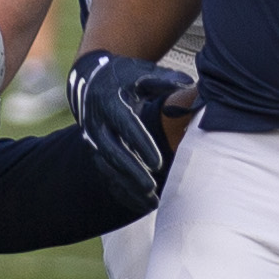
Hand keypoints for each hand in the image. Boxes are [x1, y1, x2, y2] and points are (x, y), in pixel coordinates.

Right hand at [64, 49, 197, 201]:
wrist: (90, 81)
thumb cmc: (123, 77)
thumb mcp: (139, 74)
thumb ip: (163, 80)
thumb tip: (187, 84)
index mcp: (110, 103)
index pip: (126, 127)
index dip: (141, 145)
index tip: (158, 163)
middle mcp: (98, 124)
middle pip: (113, 153)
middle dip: (132, 172)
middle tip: (152, 188)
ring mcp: (94, 141)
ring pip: (109, 168)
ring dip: (128, 186)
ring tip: (151, 201)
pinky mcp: (96, 152)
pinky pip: (107, 176)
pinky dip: (123, 191)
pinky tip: (143, 204)